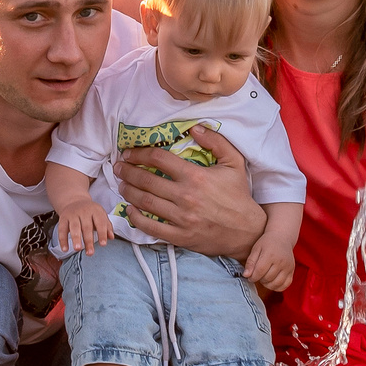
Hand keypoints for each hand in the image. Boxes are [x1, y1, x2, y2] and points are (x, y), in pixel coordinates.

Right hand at [55, 198, 112, 255]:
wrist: (74, 201)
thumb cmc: (90, 212)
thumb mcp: (100, 215)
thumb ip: (107, 226)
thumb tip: (111, 237)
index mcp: (95, 211)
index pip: (100, 222)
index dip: (102, 233)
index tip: (103, 244)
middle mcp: (84, 211)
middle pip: (86, 227)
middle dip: (88, 240)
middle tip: (90, 252)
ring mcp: (73, 214)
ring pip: (74, 227)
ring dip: (76, 238)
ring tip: (78, 249)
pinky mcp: (63, 218)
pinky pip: (62, 229)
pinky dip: (62, 240)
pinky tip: (65, 249)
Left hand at [115, 127, 265, 256]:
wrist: (247, 231)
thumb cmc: (239, 195)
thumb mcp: (234, 163)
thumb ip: (216, 142)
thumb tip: (195, 128)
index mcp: (196, 176)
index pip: (160, 160)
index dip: (140, 153)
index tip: (130, 152)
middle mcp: (186, 196)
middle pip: (147, 181)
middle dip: (128, 172)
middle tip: (118, 167)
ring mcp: (182, 218)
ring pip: (146, 203)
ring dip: (129, 192)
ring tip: (121, 185)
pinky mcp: (180, 237)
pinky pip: (151, 228)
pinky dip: (137, 219)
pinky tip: (130, 210)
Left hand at [242, 238, 293, 292]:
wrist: (282, 237)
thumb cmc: (267, 243)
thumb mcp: (256, 249)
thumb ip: (250, 262)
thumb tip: (246, 275)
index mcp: (270, 254)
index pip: (260, 271)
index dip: (253, 277)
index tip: (250, 277)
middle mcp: (281, 261)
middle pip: (268, 278)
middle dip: (260, 280)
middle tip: (258, 275)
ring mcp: (288, 267)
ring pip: (277, 283)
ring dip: (268, 285)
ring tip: (264, 279)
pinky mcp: (292, 271)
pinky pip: (286, 285)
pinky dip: (278, 287)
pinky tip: (272, 282)